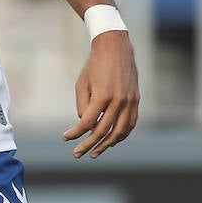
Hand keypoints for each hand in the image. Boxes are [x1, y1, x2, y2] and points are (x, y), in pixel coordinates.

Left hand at [62, 31, 139, 158]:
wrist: (115, 49)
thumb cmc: (94, 65)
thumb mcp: (82, 84)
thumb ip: (82, 106)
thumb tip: (84, 124)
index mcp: (102, 96)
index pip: (87, 122)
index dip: (75, 133)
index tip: (66, 138)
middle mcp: (118, 101)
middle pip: (103, 131)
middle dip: (89, 144)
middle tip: (78, 154)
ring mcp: (129, 101)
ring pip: (120, 132)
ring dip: (107, 144)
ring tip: (95, 152)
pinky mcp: (136, 100)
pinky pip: (130, 123)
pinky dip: (121, 134)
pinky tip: (111, 140)